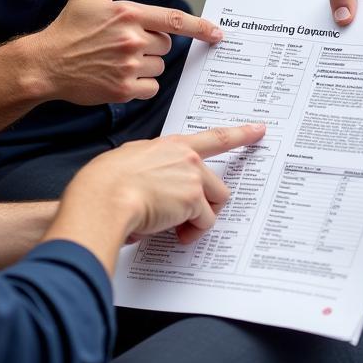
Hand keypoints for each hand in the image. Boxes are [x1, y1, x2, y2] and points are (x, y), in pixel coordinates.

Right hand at [33, 0, 222, 105]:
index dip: (200, 27)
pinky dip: (142, 85)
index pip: (174, 19)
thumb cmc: (68, 27)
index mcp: (128, 13)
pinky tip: (121, 77)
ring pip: (159, 66)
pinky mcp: (122, 89)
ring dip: (147, 64)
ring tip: (120, 60)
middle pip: (167, 45)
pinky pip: (150, 87)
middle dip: (154, 44)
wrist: (46, 63)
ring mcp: (128, 65)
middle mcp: (132, 39)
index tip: (217, 33)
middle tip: (128, 43)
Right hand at [63, 123, 265, 246]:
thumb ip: (151, 168)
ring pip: (212, 203)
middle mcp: (185, 155)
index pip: (212, 137)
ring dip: (196, 220)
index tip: (258, 130)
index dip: (238, 134)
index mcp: (168, 144)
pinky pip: (204, 222)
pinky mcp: (194, 197)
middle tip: (181, 221)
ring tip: (170, 226)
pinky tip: (170, 229)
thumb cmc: (105, 183)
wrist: (104, 196)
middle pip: (215, 183)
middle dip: (203, 205)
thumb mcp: (129, 162)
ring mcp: (192, 174)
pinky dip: (190, 232)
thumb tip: (151, 188)